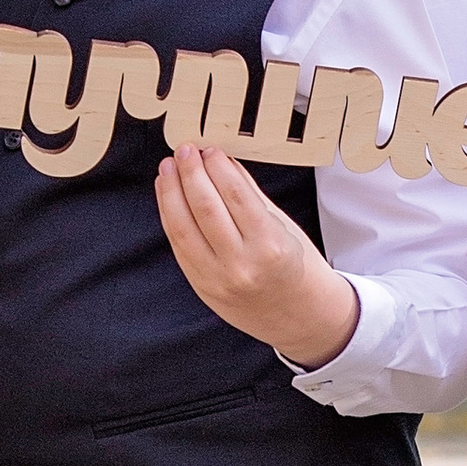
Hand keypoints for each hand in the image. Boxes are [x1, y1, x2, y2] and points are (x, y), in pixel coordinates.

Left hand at [158, 143, 360, 368]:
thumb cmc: (294, 266)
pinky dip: (170, 217)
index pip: (235, 195)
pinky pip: (179, 246)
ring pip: (184, 227)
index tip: (209, 148)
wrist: (298, 317)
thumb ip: (249, 194)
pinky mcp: (202, 286)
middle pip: (205, 208)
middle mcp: (242, 263)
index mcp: (269, 245)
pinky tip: (168, 196)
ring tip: (168, 168)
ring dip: (171, 192)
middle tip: (184, 151)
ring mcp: (218, 278)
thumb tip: (223, 161)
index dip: (217, 167)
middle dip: (190, 173)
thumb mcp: (282, 226)